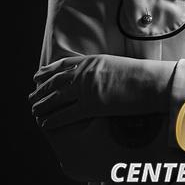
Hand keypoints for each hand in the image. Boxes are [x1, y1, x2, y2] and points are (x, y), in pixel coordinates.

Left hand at [29, 54, 174, 129]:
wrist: (152, 82)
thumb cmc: (142, 75)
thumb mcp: (118, 64)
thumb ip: (103, 68)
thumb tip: (98, 76)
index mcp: (93, 60)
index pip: (65, 65)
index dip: (49, 71)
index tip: (39, 75)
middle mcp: (86, 72)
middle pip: (57, 81)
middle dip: (42, 89)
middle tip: (32, 96)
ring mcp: (88, 88)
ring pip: (57, 97)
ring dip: (43, 104)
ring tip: (35, 110)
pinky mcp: (92, 105)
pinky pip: (67, 114)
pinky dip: (54, 120)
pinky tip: (46, 124)